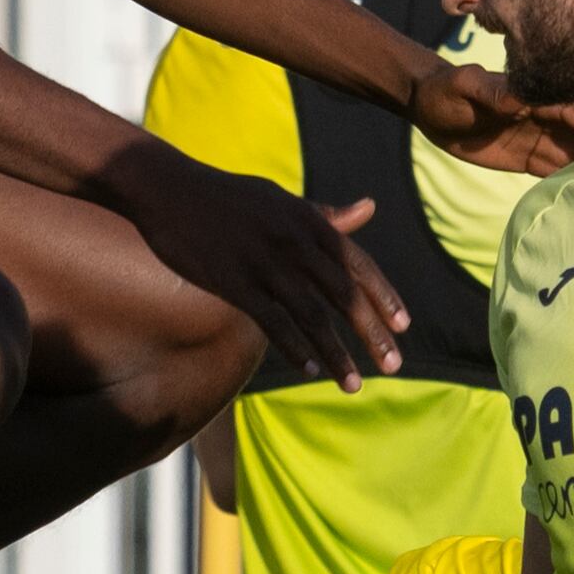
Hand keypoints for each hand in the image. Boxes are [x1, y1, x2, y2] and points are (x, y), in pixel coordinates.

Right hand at [115, 146, 403, 390]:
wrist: (169, 189)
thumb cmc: (228, 197)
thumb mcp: (282, 200)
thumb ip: (326, 215)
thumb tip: (370, 208)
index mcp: (309, 221)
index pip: (358, 264)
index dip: (383, 296)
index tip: (404, 326)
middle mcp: (294, 241)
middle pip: (344, 295)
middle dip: (372, 333)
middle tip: (393, 365)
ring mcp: (264, 262)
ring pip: (312, 316)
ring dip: (336, 354)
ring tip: (354, 385)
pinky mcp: (234, 282)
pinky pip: (272, 322)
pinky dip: (295, 348)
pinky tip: (311, 369)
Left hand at [410, 60, 573, 176]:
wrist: (430, 109)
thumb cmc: (446, 90)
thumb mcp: (464, 87)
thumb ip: (490, 91)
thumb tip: (517, 99)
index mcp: (537, 97)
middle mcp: (545, 118)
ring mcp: (539, 139)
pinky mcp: (528, 159)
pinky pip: (556, 170)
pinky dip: (573, 181)